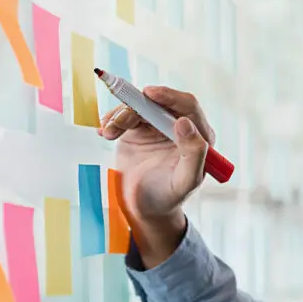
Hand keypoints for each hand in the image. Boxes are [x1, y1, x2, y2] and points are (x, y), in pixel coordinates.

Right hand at [97, 87, 214, 267]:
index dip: (169, 96)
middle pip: (159, 102)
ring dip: (120, 115)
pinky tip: (104, 131)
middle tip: (118, 120)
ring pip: (139, 107)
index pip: (187, 106)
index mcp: (198, 135)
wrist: (143, 207)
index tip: (148, 93)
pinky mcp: (138, 129)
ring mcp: (157, 126)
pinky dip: (112, 119)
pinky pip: (125, 115)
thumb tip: (184, 122)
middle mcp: (179, 126)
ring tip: (108, 132)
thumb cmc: (167, 197)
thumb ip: (192, 153)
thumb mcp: (185, 181)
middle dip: (137, 106)